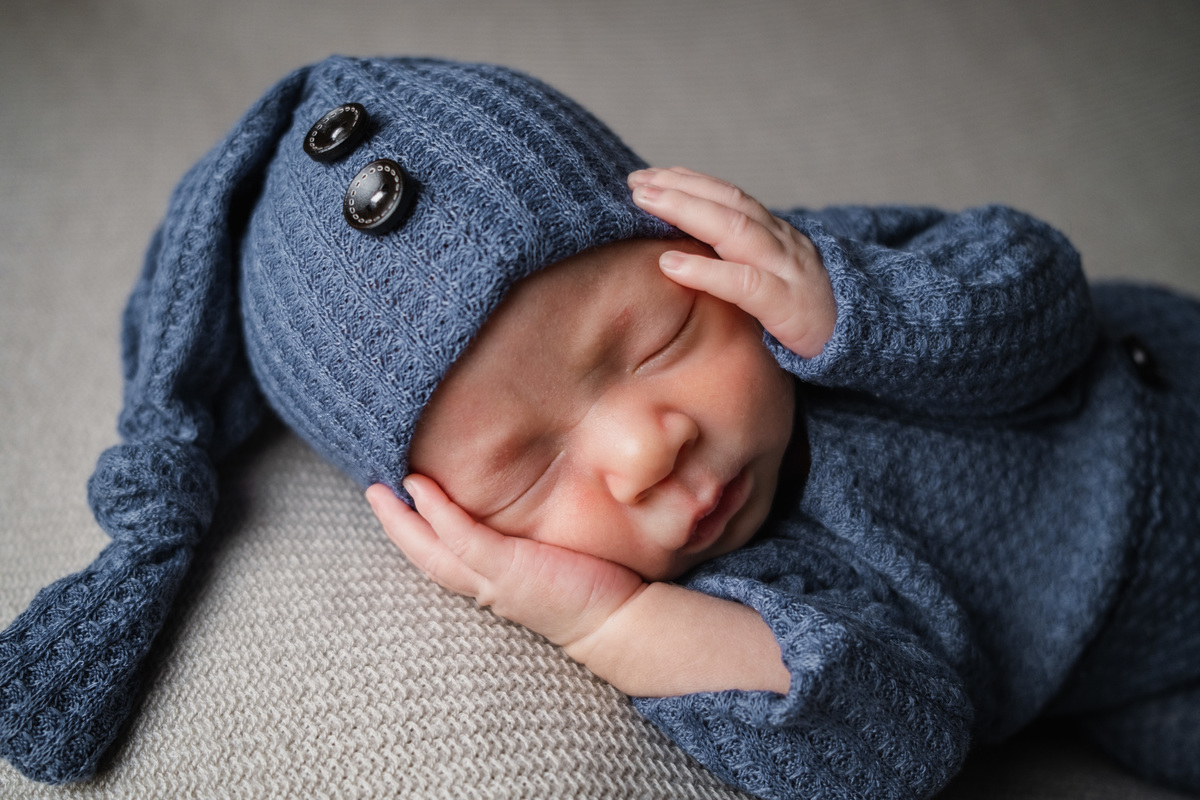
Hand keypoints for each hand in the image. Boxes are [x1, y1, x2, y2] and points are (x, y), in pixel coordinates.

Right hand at [366, 476, 647, 649]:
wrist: (614, 620)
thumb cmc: (588, 586)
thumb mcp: (548, 560)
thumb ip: (530, 542)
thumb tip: (531, 507)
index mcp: (488, 582)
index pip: (442, 556)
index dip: (415, 532)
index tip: (396, 503)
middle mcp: (482, 585)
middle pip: (423, 555)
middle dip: (394, 525)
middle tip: (370, 491)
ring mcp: (491, 579)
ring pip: (431, 549)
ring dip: (401, 520)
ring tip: (380, 489)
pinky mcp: (506, 570)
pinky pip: (462, 538)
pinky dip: (437, 513)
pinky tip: (420, 488)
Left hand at [629, 166, 835, 358]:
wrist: (860, 345)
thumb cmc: (802, 318)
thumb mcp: (771, 280)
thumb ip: (736, 262)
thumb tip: (680, 250)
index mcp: (776, 236)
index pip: (730, 197)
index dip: (690, 182)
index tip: (648, 175)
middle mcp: (783, 244)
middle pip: (729, 204)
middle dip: (680, 189)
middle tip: (636, 181)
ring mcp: (788, 271)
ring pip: (736, 230)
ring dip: (686, 211)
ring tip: (646, 202)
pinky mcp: (789, 307)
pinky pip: (745, 284)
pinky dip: (705, 271)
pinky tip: (670, 263)